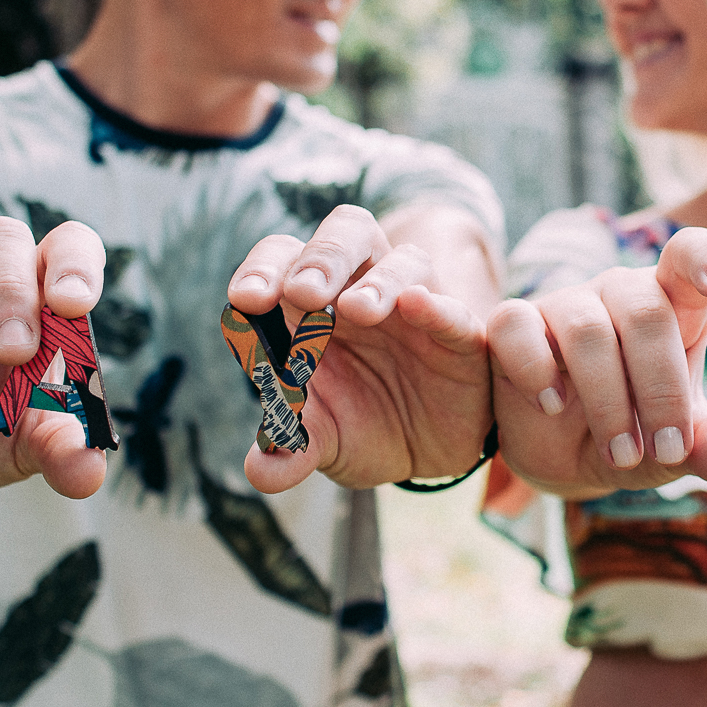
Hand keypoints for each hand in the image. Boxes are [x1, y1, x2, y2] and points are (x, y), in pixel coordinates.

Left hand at [227, 205, 491, 492]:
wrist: (426, 452)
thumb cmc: (360, 424)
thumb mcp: (322, 442)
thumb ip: (289, 449)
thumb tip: (261, 471)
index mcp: (312, 305)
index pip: (282, 261)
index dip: (261, 270)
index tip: (246, 300)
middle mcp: (361, 290)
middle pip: (344, 235)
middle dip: (320, 257)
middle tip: (301, 292)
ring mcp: (414, 306)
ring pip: (404, 260)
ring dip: (378, 281)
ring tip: (357, 309)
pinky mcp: (460, 335)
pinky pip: (452, 308)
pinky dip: (435, 306)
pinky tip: (416, 306)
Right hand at [487, 226, 706, 497]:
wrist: (561, 458)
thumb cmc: (633, 435)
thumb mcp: (676, 451)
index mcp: (672, 305)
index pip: (689, 257)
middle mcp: (619, 294)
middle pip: (646, 312)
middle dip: (662, 388)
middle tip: (670, 449)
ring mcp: (564, 305)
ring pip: (588, 331)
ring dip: (609, 401)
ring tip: (621, 455)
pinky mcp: (513, 325)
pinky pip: (517, 327)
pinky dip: (536, 371)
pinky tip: (552, 407)